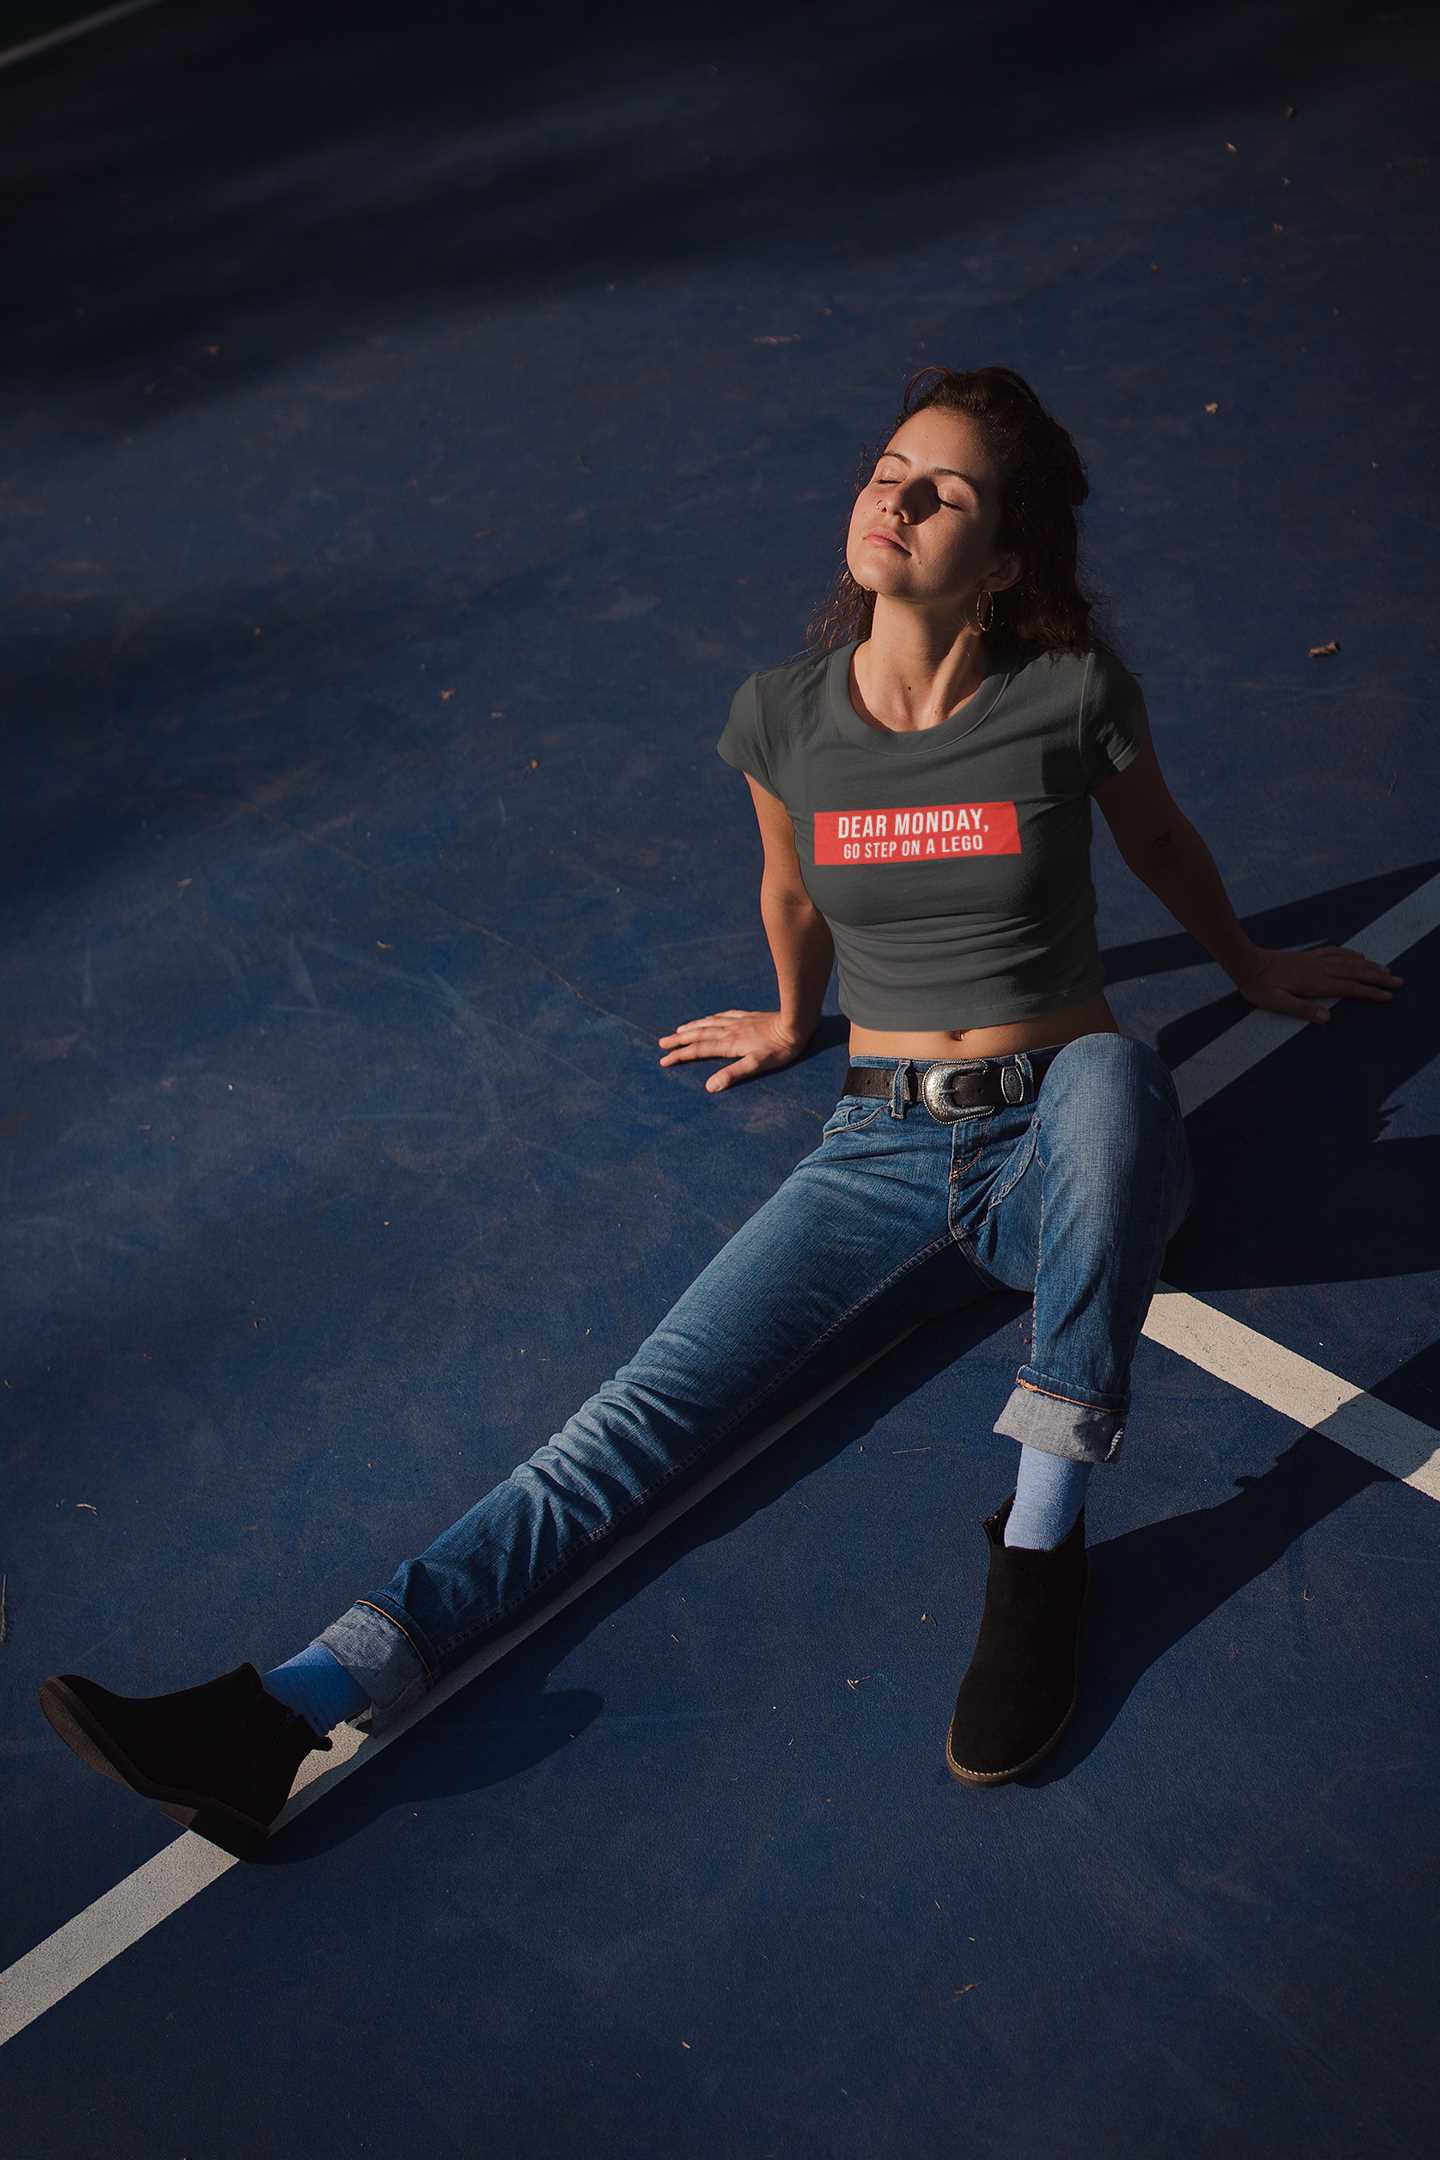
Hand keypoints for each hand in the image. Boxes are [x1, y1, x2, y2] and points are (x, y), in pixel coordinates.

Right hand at [657, 1009, 810, 1091]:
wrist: (795, 1023)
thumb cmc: (779, 1049)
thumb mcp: (756, 1065)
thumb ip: (732, 1074)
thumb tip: (710, 1086)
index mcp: (728, 1044)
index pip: (698, 1050)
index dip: (680, 1056)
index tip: (664, 1061)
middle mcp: (728, 1031)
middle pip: (698, 1035)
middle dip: (679, 1041)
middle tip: (662, 1043)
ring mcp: (737, 1022)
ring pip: (708, 1024)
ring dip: (691, 1028)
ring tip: (678, 1031)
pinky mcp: (747, 1016)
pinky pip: (722, 1016)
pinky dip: (710, 1018)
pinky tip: (709, 1018)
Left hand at [1233, 944, 1403, 1023]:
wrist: (1247, 962)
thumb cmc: (1259, 987)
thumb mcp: (1277, 1004)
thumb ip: (1302, 1010)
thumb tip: (1327, 1018)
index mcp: (1315, 983)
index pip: (1349, 989)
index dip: (1369, 992)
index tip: (1387, 996)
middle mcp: (1319, 969)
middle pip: (1355, 973)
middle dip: (1378, 978)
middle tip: (1398, 982)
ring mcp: (1315, 960)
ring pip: (1349, 961)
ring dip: (1369, 966)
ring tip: (1387, 970)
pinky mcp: (1308, 955)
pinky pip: (1335, 952)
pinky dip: (1349, 953)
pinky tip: (1358, 955)